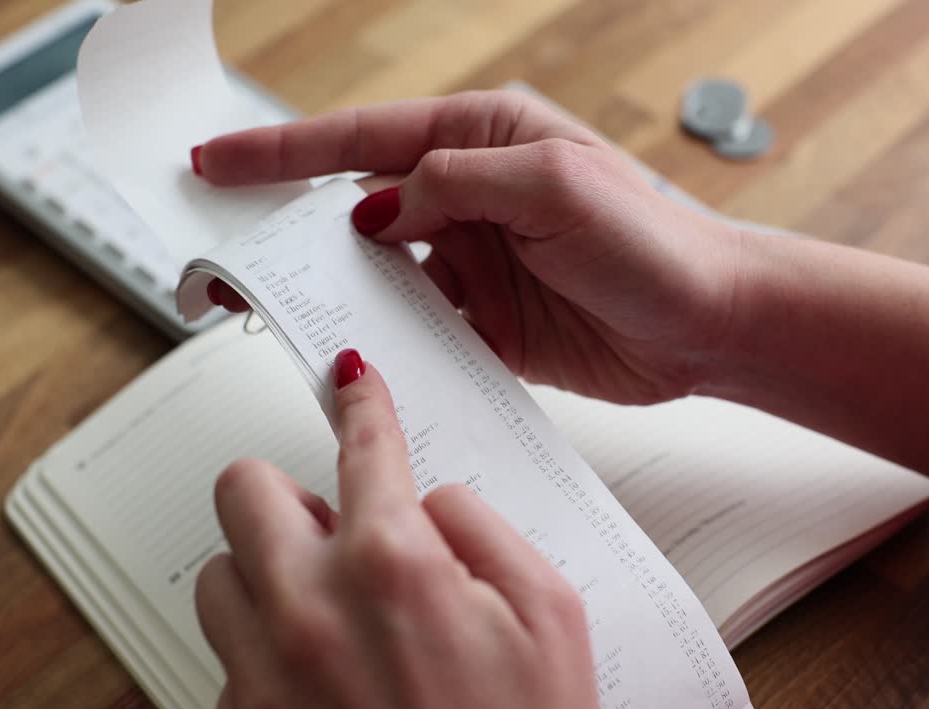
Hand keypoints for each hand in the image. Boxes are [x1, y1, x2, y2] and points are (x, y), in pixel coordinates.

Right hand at [195, 90, 744, 403]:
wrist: (710, 326)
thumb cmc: (658, 240)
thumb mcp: (554, 185)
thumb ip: (456, 186)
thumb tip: (380, 211)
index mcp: (480, 139)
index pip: (359, 141)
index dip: (280, 153)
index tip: (218, 161)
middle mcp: (467, 196)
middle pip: (351, 207)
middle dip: (284, 228)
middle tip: (225, 251)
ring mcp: (470, 260)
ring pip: (372, 272)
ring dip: (327, 290)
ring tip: (274, 307)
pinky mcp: (480, 319)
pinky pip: (410, 325)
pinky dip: (378, 338)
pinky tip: (351, 349)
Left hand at [195, 349, 599, 708]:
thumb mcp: (551, 619)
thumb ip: (483, 531)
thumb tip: (430, 502)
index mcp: (392, 567)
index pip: (363, 446)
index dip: (360, 403)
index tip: (349, 382)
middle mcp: (308, 611)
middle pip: (241, 489)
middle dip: (285, 494)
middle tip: (331, 526)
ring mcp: (262, 676)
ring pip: (218, 574)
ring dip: (266, 576)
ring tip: (328, 616)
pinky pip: (227, 660)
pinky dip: (266, 655)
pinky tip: (325, 685)